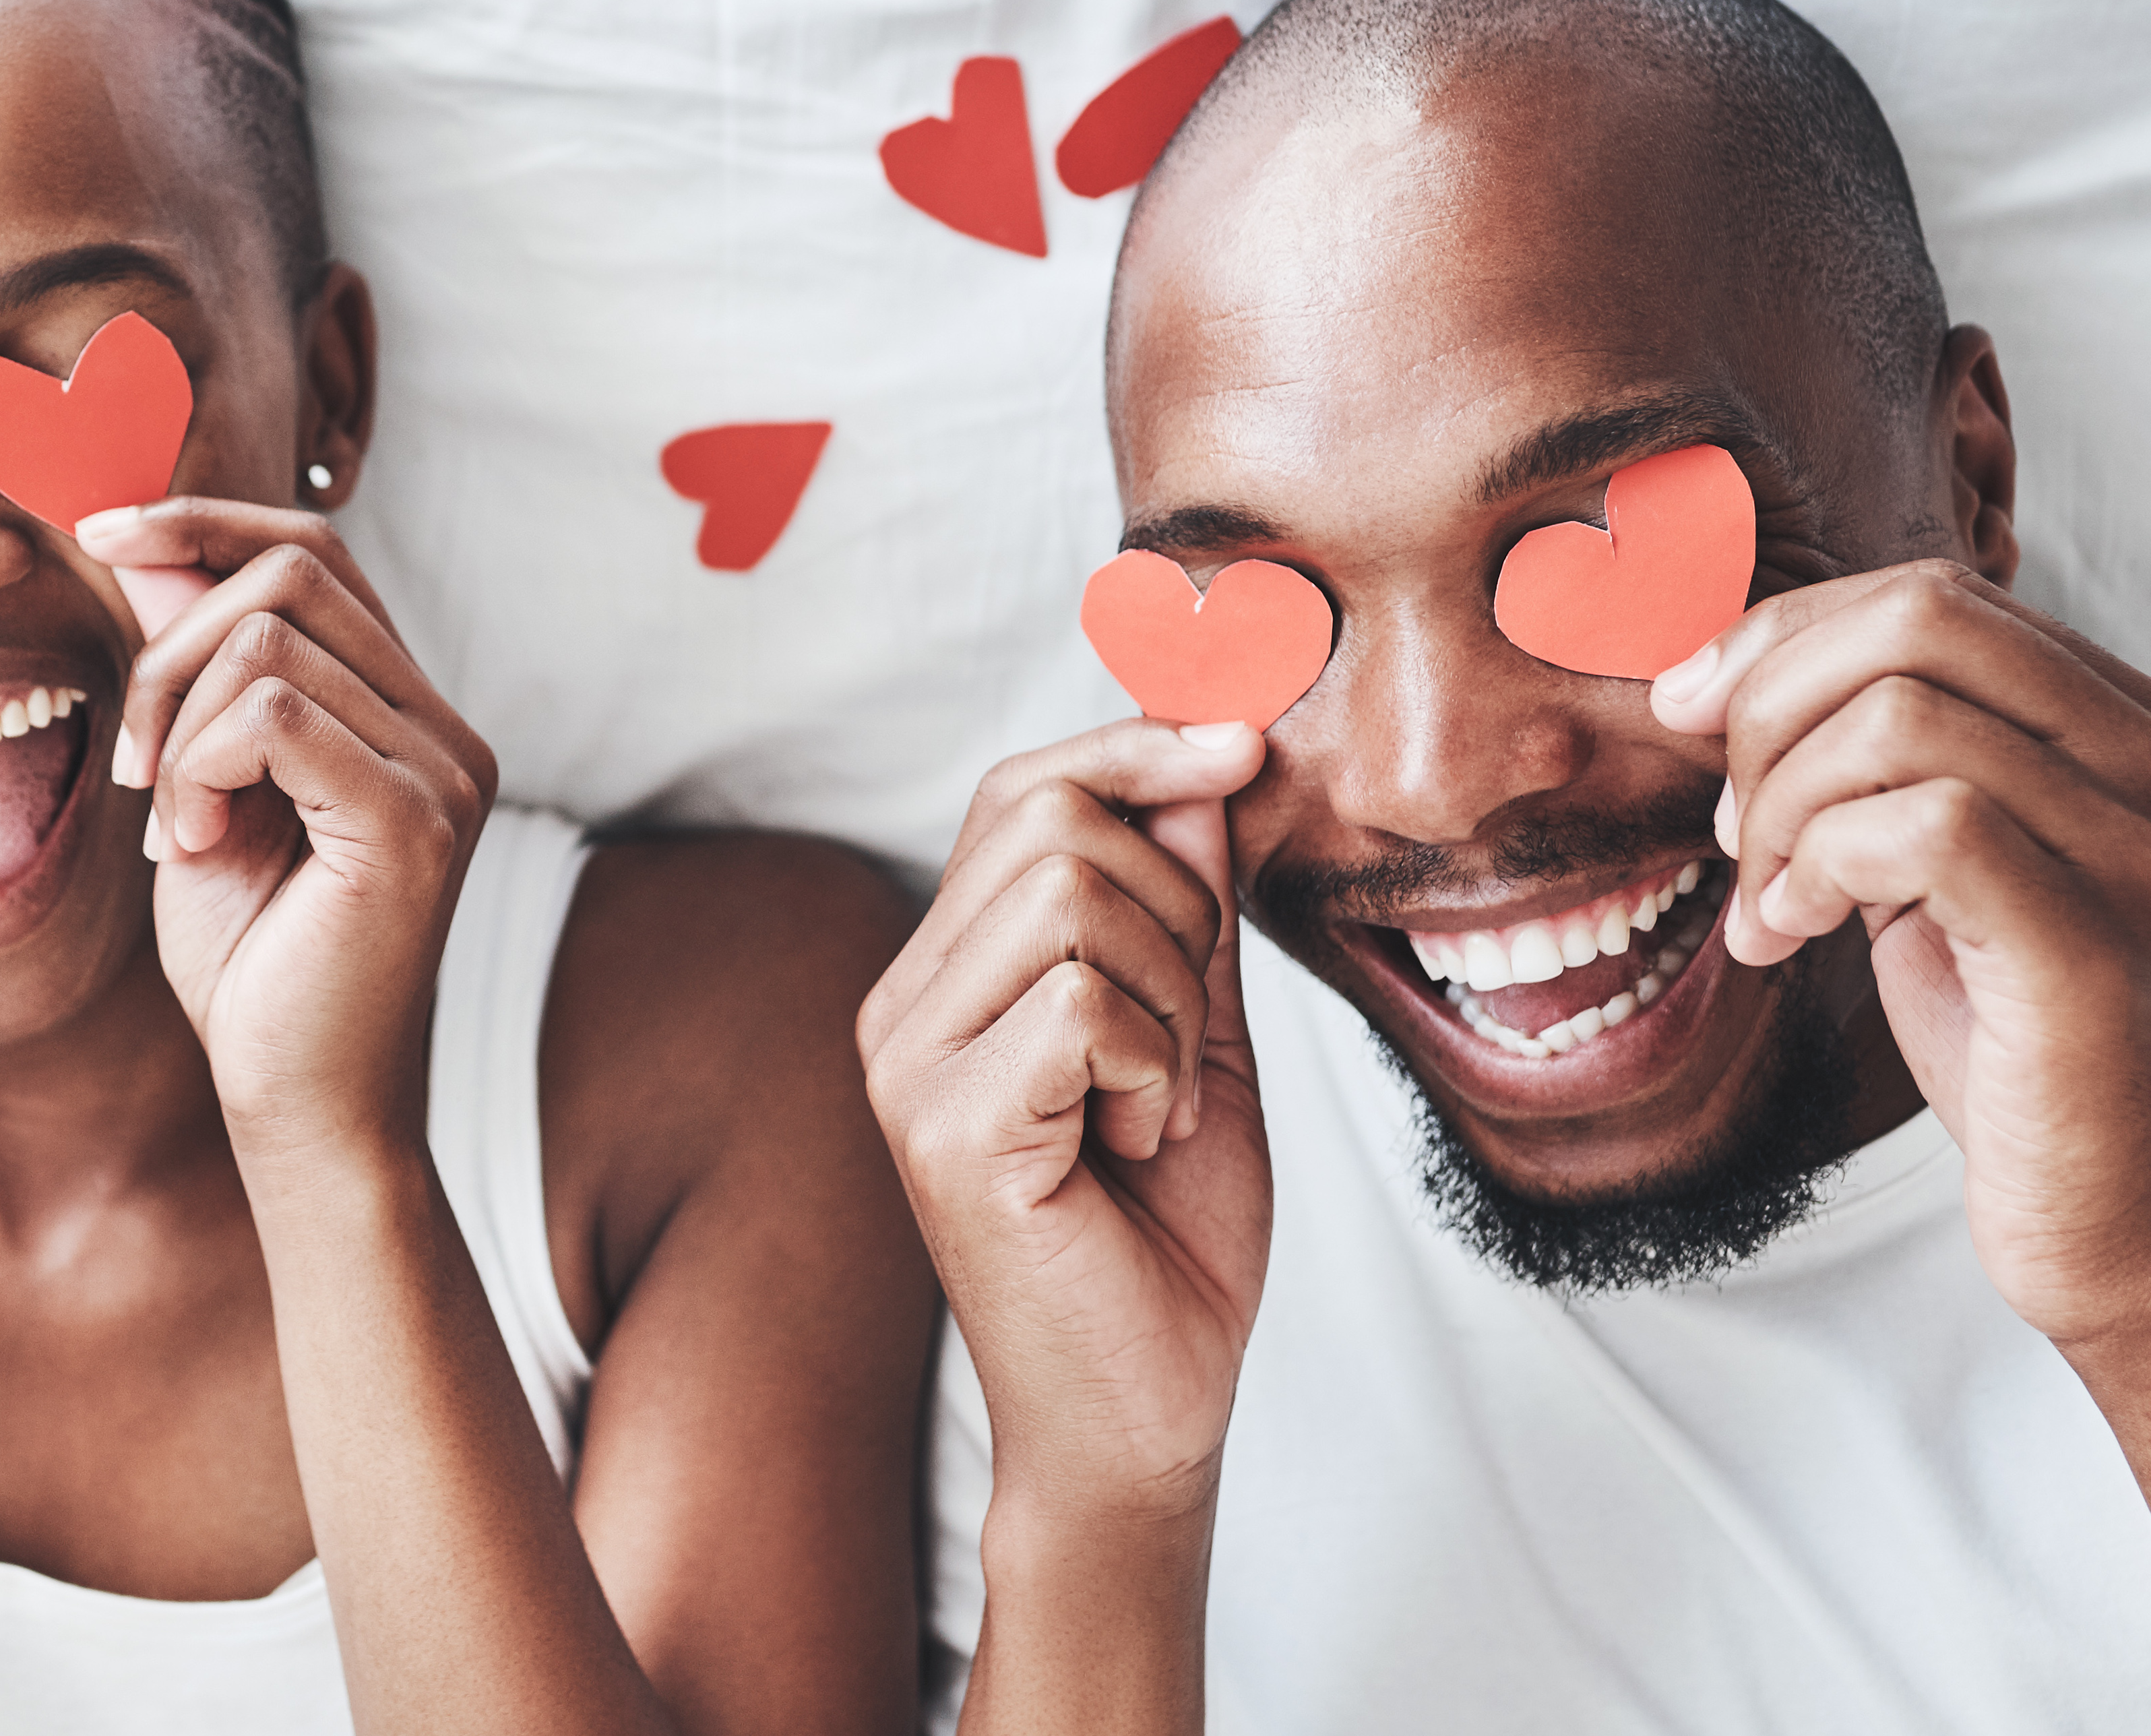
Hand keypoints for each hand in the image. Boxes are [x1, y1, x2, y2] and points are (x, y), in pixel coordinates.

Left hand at [77, 501, 496, 1156]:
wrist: (300, 1105)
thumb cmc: (254, 965)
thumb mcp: (200, 787)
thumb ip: (188, 667)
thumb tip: (140, 543)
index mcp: (409, 714)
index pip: (318, 550)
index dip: (206, 521)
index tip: (102, 532)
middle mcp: (446, 729)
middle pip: (294, 567)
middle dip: (170, 638)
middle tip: (137, 761)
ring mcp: (443, 771)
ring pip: (268, 637)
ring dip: (178, 720)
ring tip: (175, 823)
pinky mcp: (413, 820)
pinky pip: (273, 715)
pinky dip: (202, 768)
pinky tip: (195, 845)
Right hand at [858, 721, 1272, 1518]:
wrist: (1148, 1413)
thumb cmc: (1168, 1235)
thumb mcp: (1201, 1029)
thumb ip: (1192, 902)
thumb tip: (1212, 755)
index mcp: (947, 973)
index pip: (1023, 792)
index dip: (1137, 746)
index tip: (1248, 738)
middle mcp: (902, 1007)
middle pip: (1054, 821)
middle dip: (1175, 910)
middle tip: (1188, 1036)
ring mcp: (907, 1067)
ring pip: (1073, 900)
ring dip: (1173, 1000)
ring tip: (1158, 1103)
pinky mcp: (943, 1129)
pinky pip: (1082, 1005)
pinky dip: (1155, 1066)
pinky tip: (1135, 1144)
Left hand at [1651, 558, 2150, 1348]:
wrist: (2140, 1240)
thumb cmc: (2025, 1056)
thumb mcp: (1944, 875)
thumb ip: (1882, 770)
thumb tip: (1719, 683)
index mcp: (2123, 726)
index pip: (1930, 595)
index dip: (1780, 639)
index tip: (1690, 717)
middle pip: (1914, 620)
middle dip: (1769, 706)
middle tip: (1726, 823)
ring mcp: (2135, 847)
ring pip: (1900, 717)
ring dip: (1779, 807)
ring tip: (1764, 904)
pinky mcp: (2094, 940)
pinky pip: (1924, 822)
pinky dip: (1816, 867)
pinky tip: (1792, 936)